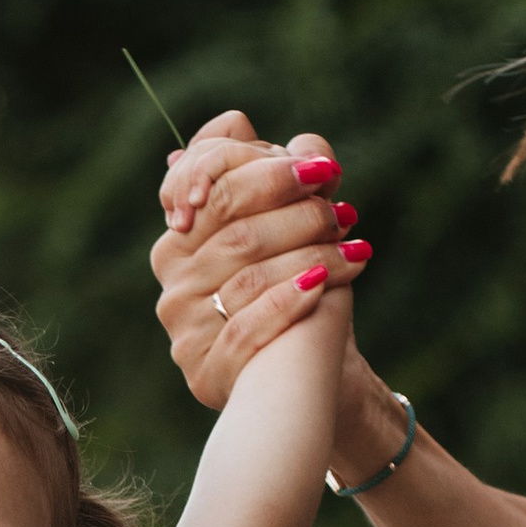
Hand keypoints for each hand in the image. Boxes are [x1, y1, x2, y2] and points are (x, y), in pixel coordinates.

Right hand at [150, 111, 367, 407]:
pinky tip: (329, 283)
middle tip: (340, 205)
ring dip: (307, 250)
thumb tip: (303, 145)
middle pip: (230, 222)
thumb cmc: (298, 296)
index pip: (206, 179)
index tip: (320, 169)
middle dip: (292, 207)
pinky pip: (247, 328)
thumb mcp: (296, 232)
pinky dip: (291, 301)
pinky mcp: (205, 372)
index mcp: (182, 237)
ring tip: (351, 242)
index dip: (261, 168)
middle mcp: (174, 281)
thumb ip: (292, 185)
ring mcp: (185, 329)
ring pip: (245, 273)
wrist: (300, 382)